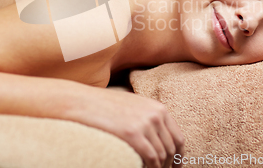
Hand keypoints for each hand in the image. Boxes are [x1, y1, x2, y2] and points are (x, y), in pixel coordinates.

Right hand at [67, 87, 184, 167]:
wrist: (84, 102)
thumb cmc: (106, 106)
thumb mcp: (134, 107)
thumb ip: (149, 119)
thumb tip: (159, 140)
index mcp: (159, 108)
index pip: (178, 138)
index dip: (178, 158)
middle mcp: (156, 115)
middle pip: (171, 149)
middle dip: (167, 165)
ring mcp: (145, 124)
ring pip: (161, 156)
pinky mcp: (133, 134)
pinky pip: (151, 159)